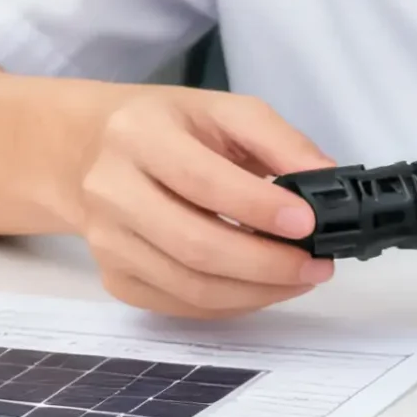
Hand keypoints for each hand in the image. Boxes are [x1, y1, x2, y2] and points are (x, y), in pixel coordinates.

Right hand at [77, 89, 337, 318]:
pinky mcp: (114, 277)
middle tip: (315, 264)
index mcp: (139, 134)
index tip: (309, 222)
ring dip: (256, 291)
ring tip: (299, 278)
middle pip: (195, 245)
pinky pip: (181, 305)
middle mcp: (112, 190)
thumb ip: (279, 140)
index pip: (203, 180)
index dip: (259, 208)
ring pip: (190, 286)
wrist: (90, 150)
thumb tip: (327, 180)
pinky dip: (231, 304)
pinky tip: (262, 287)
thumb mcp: (223, 111)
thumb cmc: (169, 128)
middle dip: (266, 263)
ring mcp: (108, 241)